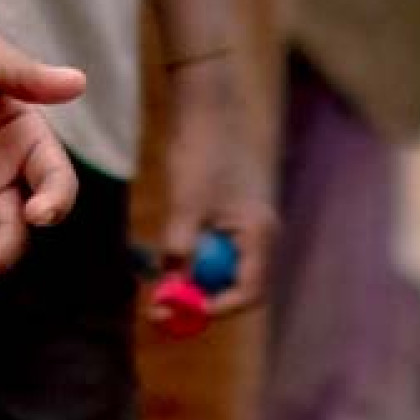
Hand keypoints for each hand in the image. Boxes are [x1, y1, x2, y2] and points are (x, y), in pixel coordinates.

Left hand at [142, 58, 274, 323]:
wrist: (209, 106)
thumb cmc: (203, 149)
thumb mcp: (187, 202)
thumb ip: (181, 246)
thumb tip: (170, 287)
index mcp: (260, 234)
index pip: (248, 293)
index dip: (213, 310)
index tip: (177, 314)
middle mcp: (259, 235)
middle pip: (235, 287)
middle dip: (199, 300)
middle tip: (159, 307)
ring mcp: (246, 227)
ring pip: (221, 270)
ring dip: (192, 278)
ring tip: (160, 275)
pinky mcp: (230, 217)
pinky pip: (214, 251)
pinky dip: (191, 257)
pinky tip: (166, 253)